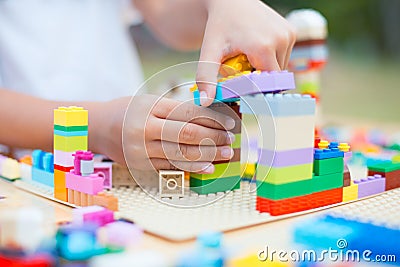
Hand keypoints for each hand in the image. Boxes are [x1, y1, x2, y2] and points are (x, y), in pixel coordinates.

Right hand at [92, 95, 235, 172]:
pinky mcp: (141, 164)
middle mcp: (144, 128)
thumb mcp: (149, 102)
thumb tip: (209, 117)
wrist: (97, 127)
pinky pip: (171, 167)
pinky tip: (207, 167)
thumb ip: (175, 110)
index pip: (188, 113)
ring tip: (225, 154)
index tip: (230, 122)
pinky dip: (191, 167)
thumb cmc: (127, 110)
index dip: (213, 119)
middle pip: (187, 134)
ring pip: (181, 154)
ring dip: (207, 155)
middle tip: (230, 139)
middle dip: (213, 137)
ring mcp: (141, 149)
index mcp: (149, 107)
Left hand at [196, 0, 295, 105]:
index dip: (255, 89)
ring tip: (248, 57)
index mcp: (264, 47)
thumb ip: (206, 77)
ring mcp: (289, 34)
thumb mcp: (210, 51)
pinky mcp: (291, 32)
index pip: (268, 84)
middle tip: (242, 68)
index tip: (241, 85)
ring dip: (266, 70)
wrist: (230, 0)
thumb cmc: (219, 25)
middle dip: (259, 79)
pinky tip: (256, 49)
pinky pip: (284, 56)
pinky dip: (271, 59)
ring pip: (280, 68)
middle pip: (274, 77)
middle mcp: (281, 39)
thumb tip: (205, 102)